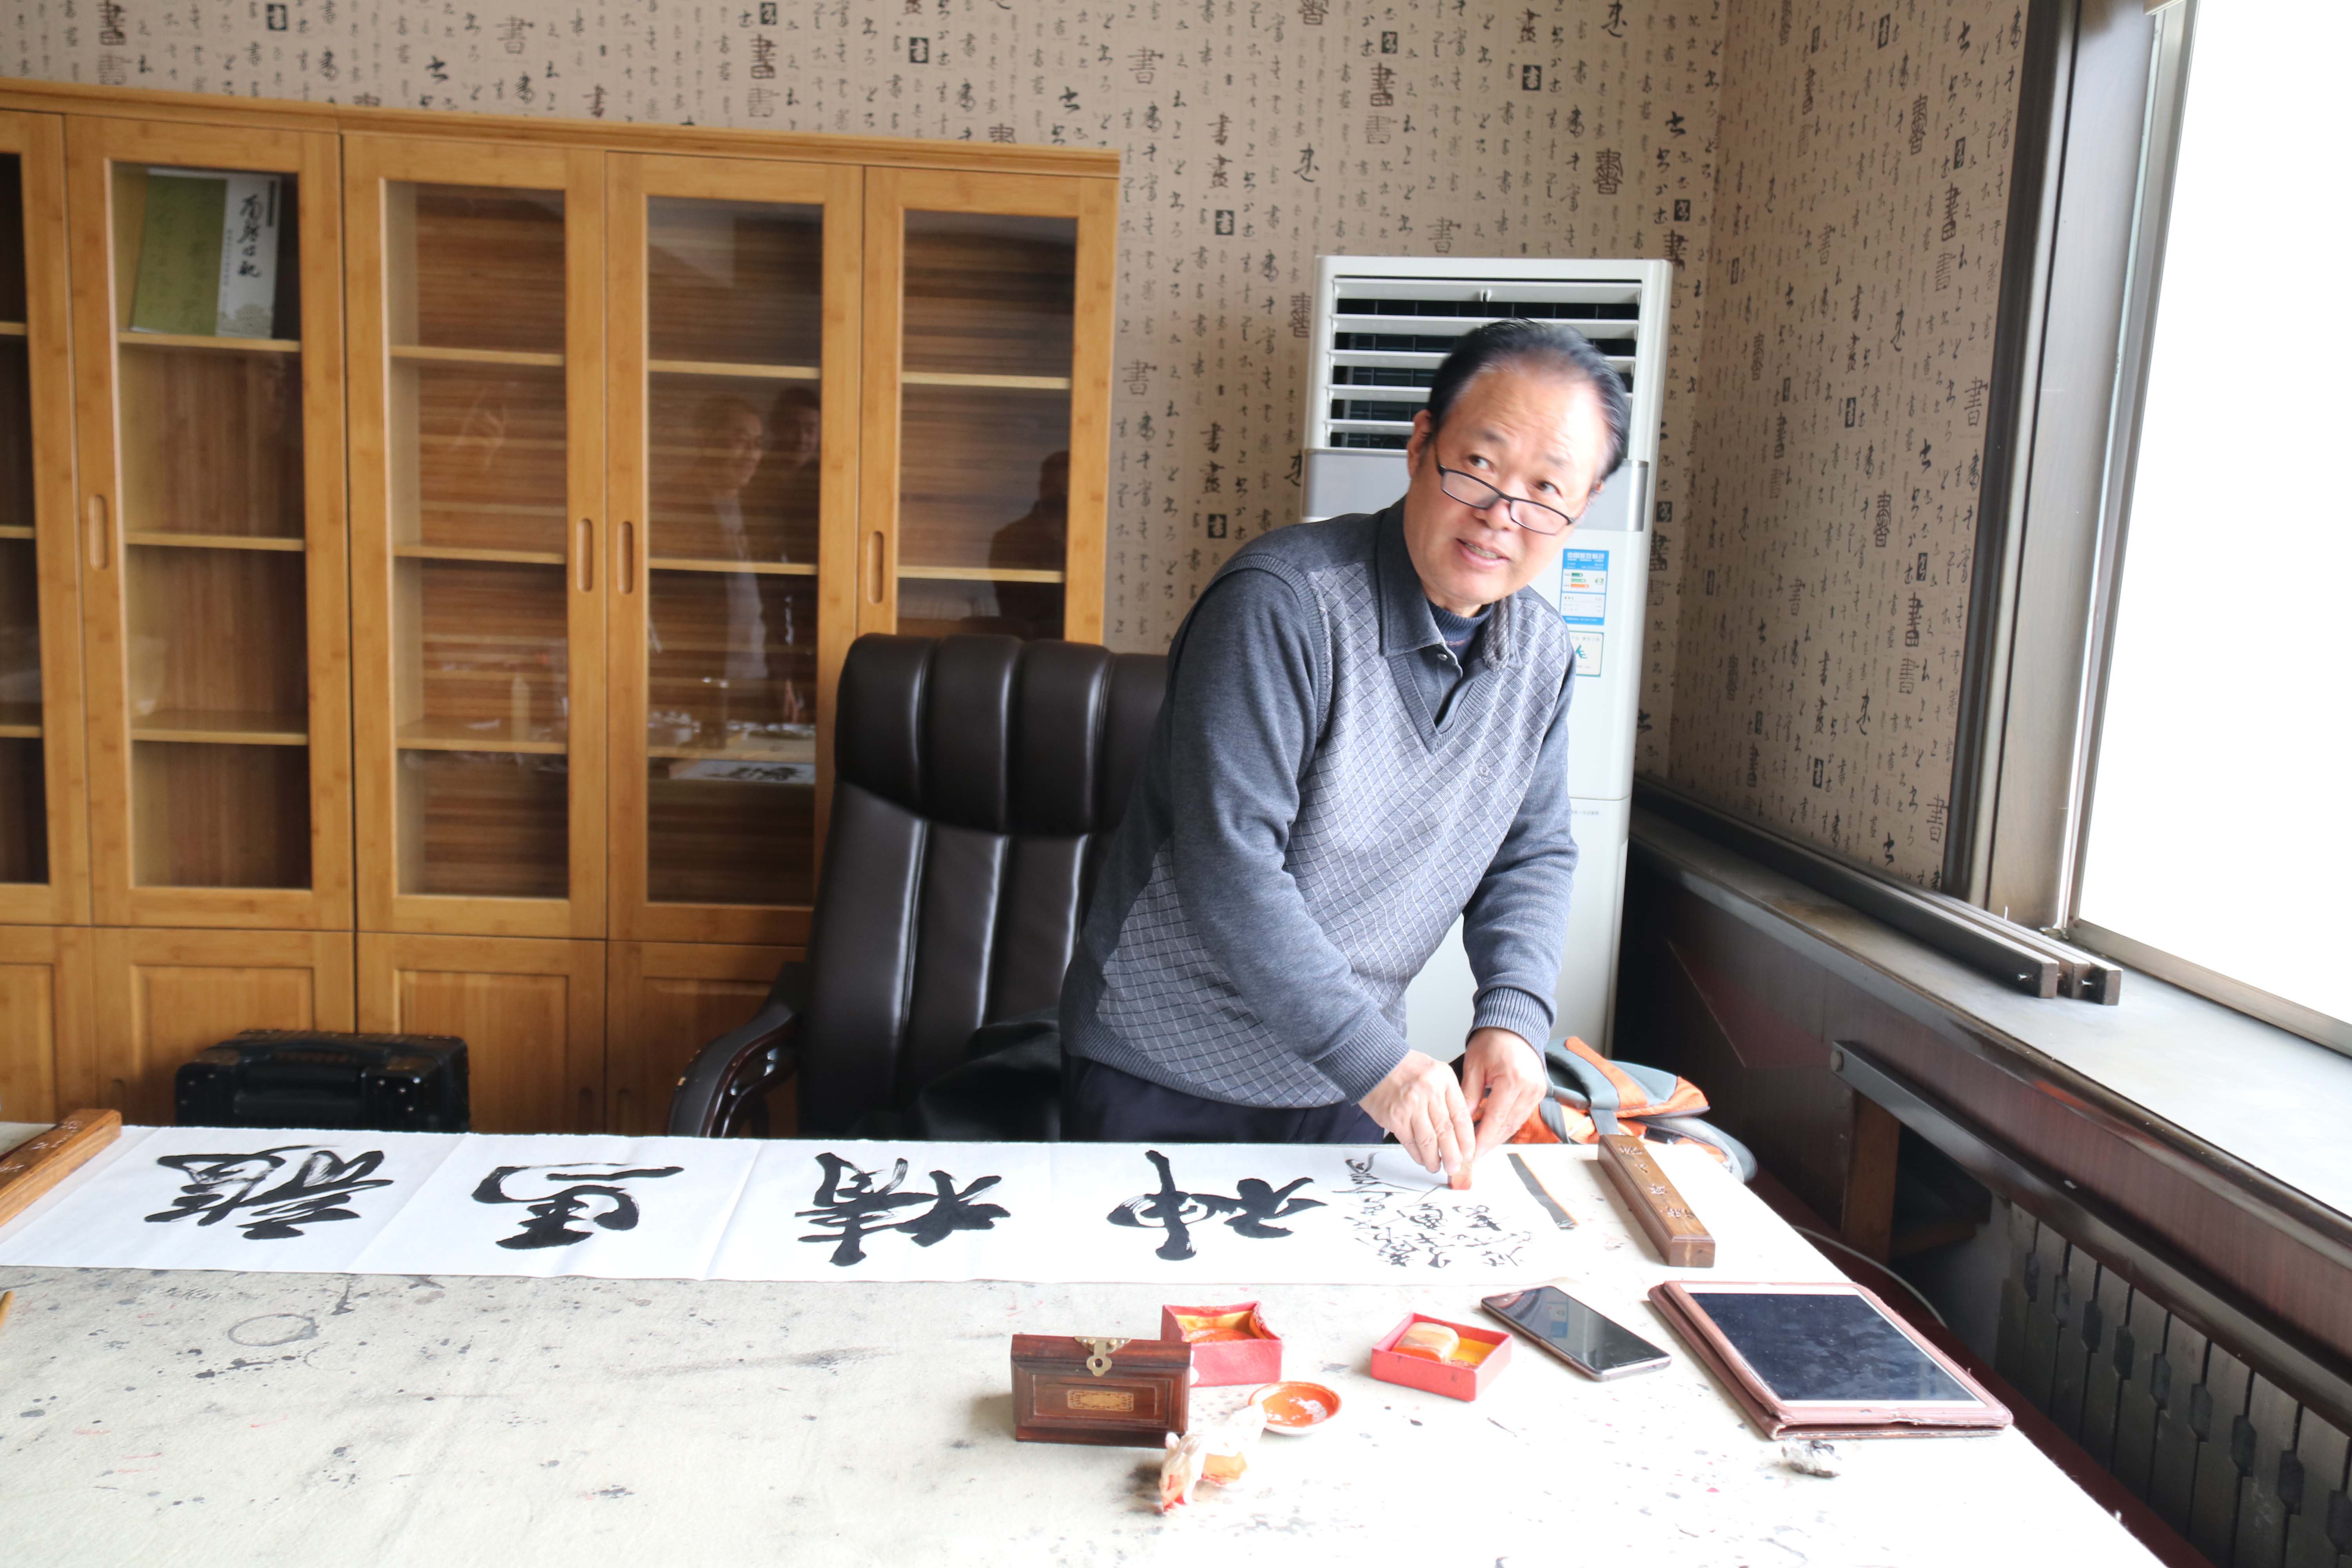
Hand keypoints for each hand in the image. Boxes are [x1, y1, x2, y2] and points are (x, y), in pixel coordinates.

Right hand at [1358, 1051, 1475, 1183]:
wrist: (1373, 1063)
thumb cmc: (1405, 1069)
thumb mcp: (1435, 1073)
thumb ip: (1448, 1097)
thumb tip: (1460, 1130)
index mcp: (1443, 1079)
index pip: (1461, 1115)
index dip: (1467, 1139)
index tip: (1468, 1153)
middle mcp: (1428, 1091)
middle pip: (1446, 1131)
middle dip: (1453, 1155)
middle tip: (1455, 1167)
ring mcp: (1410, 1104)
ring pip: (1428, 1140)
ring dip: (1434, 1159)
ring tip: (1437, 1166)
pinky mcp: (1394, 1117)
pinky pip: (1409, 1142)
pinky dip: (1417, 1154)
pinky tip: (1421, 1159)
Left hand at [1458, 1029, 1548, 1184]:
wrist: (1513, 1026)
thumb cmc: (1493, 1041)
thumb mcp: (1474, 1066)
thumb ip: (1468, 1095)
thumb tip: (1460, 1122)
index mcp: (1513, 1081)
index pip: (1495, 1119)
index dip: (1481, 1140)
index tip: (1469, 1154)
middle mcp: (1530, 1089)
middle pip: (1507, 1126)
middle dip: (1489, 1143)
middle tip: (1472, 1156)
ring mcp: (1537, 1091)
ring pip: (1515, 1124)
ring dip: (1498, 1137)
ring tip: (1479, 1148)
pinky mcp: (1539, 1093)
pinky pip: (1521, 1116)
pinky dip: (1506, 1125)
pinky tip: (1492, 1132)